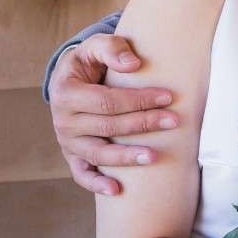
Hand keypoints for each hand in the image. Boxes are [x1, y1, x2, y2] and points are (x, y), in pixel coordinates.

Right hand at [49, 34, 176, 195]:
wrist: (70, 81)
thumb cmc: (89, 62)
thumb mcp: (95, 46)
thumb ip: (112, 48)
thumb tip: (134, 64)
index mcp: (65, 93)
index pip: (107, 100)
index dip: (138, 100)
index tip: (168, 97)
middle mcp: (63, 121)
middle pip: (108, 126)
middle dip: (143, 124)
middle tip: (174, 121)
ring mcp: (67, 142)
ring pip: (98, 153)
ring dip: (127, 157)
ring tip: (154, 156)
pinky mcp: (73, 156)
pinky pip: (82, 174)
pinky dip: (97, 184)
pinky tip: (117, 191)